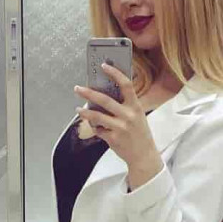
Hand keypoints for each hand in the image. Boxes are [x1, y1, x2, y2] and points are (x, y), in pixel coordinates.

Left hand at [74, 64, 161, 178]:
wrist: (144, 156)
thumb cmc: (139, 134)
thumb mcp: (137, 116)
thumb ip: (124, 106)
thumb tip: (104, 95)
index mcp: (136, 106)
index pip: (126, 85)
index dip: (115, 73)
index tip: (103, 66)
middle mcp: (128, 116)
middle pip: (105, 100)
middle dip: (89, 93)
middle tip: (78, 88)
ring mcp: (120, 128)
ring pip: (97, 116)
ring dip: (85, 112)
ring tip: (78, 109)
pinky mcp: (113, 139)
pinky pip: (98, 130)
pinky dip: (94, 128)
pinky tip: (94, 126)